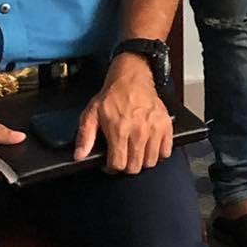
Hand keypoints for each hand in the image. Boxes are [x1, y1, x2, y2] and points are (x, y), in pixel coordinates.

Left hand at [75, 57, 172, 173]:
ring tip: (135, 152)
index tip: (110, 162)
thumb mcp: (91, 113)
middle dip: (126, 166)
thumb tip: (80, 155)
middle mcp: (138, 131)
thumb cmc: (113, 95)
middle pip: (135, 167)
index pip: (118, 164)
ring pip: (150, 162)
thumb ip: (85, 136)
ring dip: (142, 161)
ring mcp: (154, 129)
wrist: (132, 79)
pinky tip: (149, 147)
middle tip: (122, 156)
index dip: (111, 167)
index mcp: (119, 129)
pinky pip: (166, 152)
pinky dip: (158, 154)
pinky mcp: (166, 126)